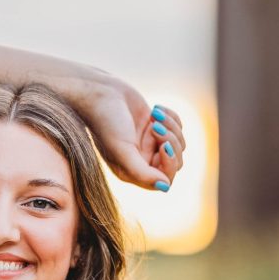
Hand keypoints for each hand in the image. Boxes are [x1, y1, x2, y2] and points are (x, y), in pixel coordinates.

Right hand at [85, 75, 185, 191]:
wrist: (99, 92)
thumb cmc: (106, 122)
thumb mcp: (123, 150)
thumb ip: (142, 173)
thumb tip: (165, 187)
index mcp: (132, 172)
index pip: (165, 179)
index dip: (169, 163)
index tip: (163, 145)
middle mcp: (141, 161)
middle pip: (175, 162)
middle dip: (170, 142)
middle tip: (154, 126)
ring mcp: (149, 143)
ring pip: (178, 144)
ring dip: (171, 127)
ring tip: (154, 115)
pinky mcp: (154, 126)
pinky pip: (178, 127)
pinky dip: (172, 116)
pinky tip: (156, 109)